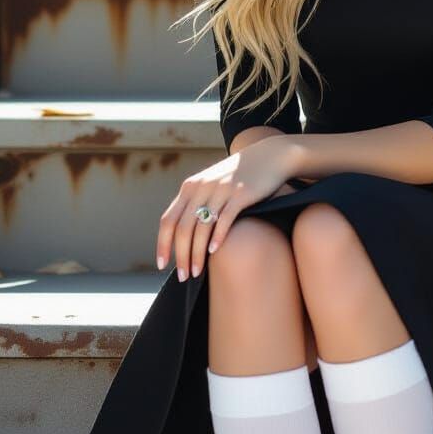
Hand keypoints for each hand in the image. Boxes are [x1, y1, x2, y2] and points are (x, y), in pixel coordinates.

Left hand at [156, 140, 292, 281]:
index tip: (162, 264)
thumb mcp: (211, 183)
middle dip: (180, 256)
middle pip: (183, 228)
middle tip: (182, 277)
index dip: (162, 244)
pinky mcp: (241, 193)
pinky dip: (217, 237)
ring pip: (201, 227)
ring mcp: (221, 189)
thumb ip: (196, 201)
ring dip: (197, 253)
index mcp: (190, 187)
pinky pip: (225, 219)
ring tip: (197, 272)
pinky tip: (214, 252)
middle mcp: (202, 187)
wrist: (269, 156)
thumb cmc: (239, 176)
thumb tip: (182, 232)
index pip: (168, 220)